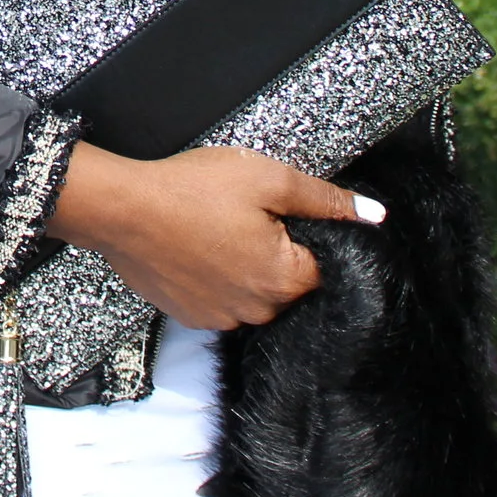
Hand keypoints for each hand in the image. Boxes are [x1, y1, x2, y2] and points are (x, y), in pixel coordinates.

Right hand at [44, 143, 380, 330]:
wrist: (122, 209)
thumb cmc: (192, 189)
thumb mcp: (268, 178)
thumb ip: (325, 199)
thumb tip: (373, 215)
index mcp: (283, 279)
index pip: (322, 265)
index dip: (302, 233)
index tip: (275, 211)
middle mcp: (256, 311)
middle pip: (287, 283)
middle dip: (274, 251)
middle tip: (241, 214)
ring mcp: (220, 318)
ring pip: (252, 293)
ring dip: (243, 267)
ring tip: (213, 229)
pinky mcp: (190, 316)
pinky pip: (219, 300)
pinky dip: (214, 278)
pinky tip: (194, 247)